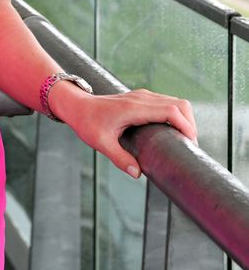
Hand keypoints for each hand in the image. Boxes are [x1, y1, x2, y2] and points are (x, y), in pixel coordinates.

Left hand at [59, 87, 198, 178]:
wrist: (77, 105)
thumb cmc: (87, 122)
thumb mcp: (101, 143)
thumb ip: (120, 158)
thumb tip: (138, 174)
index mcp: (134, 108)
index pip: (170, 111)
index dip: (186, 125)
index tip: (192, 144)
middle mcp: (141, 98)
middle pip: (178, 104)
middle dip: (190, 123)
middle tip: (190, 146)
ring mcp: (142, 96)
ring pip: (174, 101)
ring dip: (184, 119)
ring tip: (184, 142)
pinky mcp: (141, 98)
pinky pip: (165, 102)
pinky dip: (175, 115)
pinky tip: (172, 132)